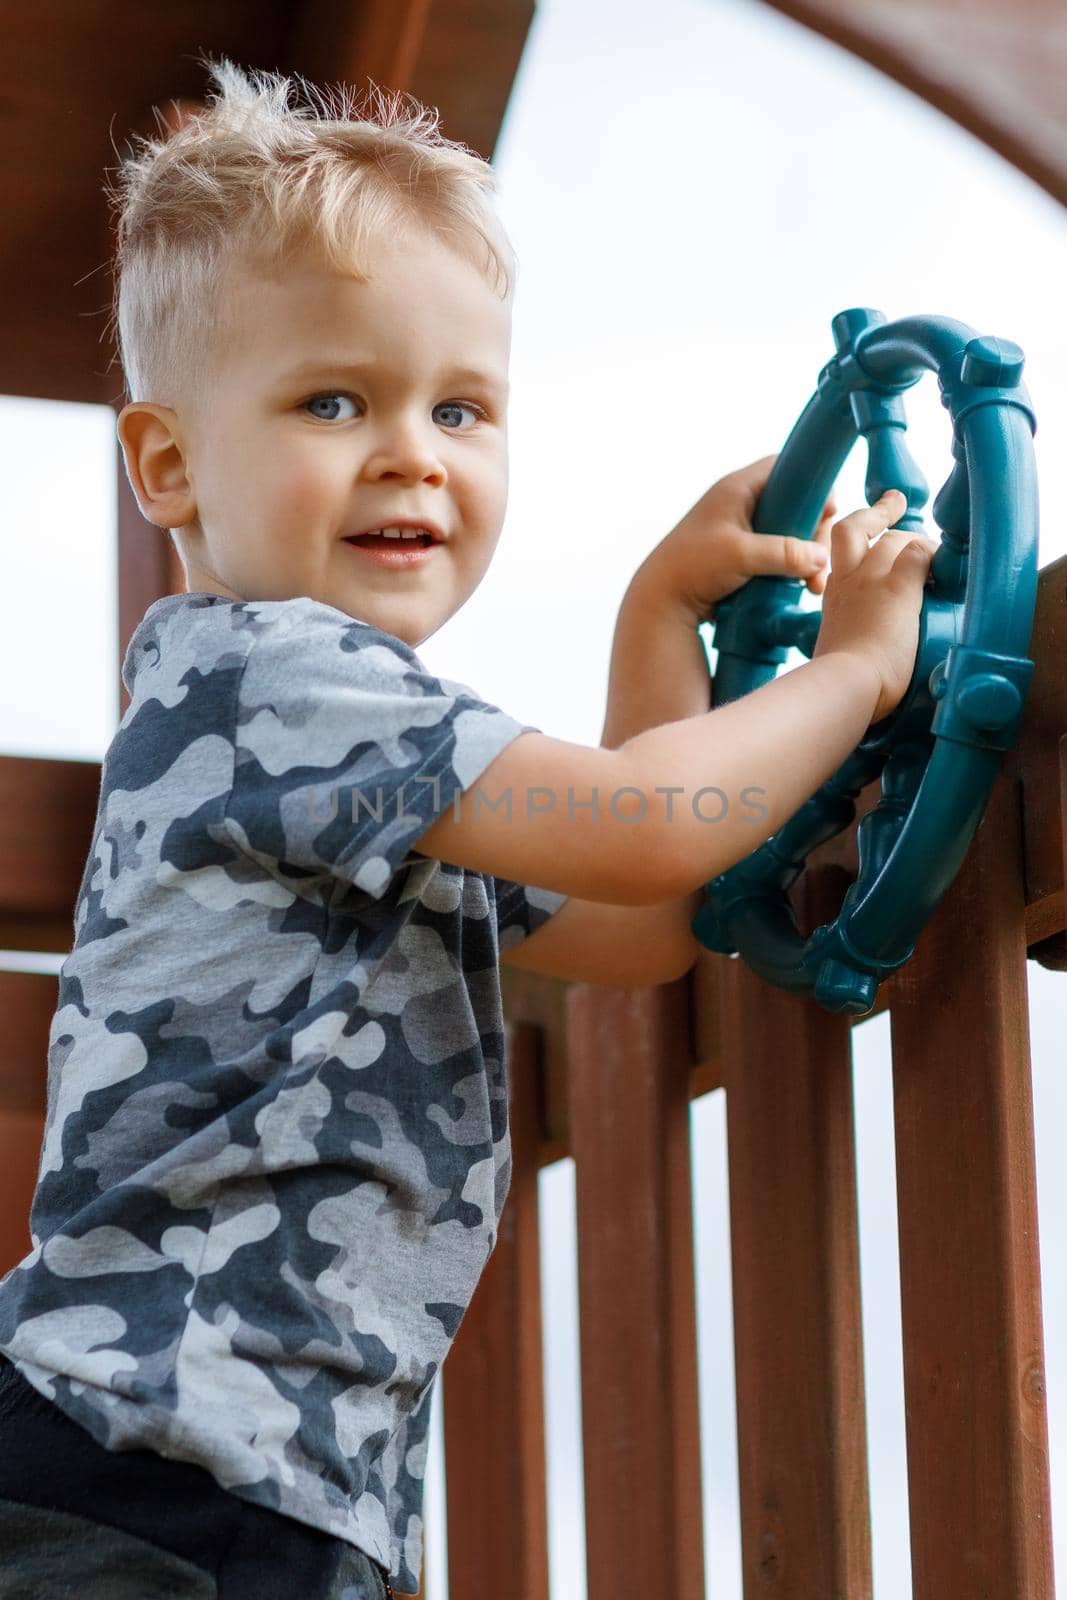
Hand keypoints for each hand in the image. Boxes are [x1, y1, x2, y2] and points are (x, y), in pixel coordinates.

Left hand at [631, 453, 836, 623]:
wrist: (661, 600)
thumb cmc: (692, 567)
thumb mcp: (741, 555)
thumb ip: (784, 553)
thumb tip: (821, 558)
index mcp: (738, 489)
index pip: (786, 468)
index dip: (811, 484)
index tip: (826, 512)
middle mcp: (741, 505)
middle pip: (795, 505)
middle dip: (812, 533)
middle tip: (818, 561)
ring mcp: (743, 531)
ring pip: (789, 534)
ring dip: (805, 558)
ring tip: (811, 586)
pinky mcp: (743, 556)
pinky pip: (777, 555)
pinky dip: (790, 570)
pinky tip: (799, 588)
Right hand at [812, 490, 938, 722]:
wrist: (845, 685)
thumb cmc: (839, 683)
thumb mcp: (834, 652)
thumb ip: (845, 643)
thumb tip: (854, 659)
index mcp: (832, 596)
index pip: (842, 555)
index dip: (859, 544)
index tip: (870, 541)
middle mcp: (846, 580)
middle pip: (856, 529)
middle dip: (878, 516)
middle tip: (894, 504)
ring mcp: (870, 580)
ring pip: (889, 535)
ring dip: (912, 533)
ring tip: (929, 537)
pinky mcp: (897, 588)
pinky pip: (919, 553)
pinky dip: (933, 554)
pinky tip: (944, 566)